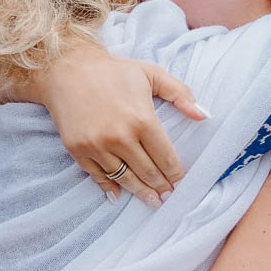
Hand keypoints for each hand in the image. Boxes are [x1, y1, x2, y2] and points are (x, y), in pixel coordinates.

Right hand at [32, 45, 207, 204]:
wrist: (67, 70)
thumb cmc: (113, 71)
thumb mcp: (151, 73)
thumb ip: (180, 93)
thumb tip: (203, 115)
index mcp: (141, 119)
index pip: (165, 157)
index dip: (175, 173)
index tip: (181, 181)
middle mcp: (119, 137)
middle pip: (147, 172)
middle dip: (161, 186)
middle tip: (169, 196)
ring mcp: (96, 146)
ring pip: (124, 178)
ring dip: (140, 192)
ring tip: (152, 201)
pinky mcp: (78, 150)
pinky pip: (98, 175)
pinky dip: (109, 187)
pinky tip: (119, 196)